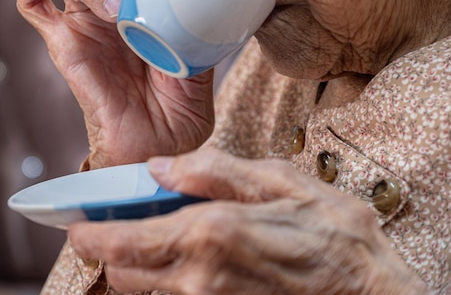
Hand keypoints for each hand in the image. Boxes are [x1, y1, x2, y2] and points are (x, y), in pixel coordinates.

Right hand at [16, 0, 214, 168]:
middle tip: (134, 1)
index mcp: (143, 7)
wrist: (157, 146)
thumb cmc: (182, 108)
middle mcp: (111, 9)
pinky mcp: (62, 43)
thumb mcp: (202, 58)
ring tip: (114, 10)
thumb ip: (200, 24)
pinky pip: (30, 4)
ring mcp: (84, 24)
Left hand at [69, 149, 428, 294]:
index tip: (77, 225)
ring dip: (137, 267)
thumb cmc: (334, 234)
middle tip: (119, 224)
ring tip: (152, 238)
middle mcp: (199, 279)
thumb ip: (212, 171)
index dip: (89, 235)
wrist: (373, 293)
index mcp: (208, 233)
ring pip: (145, 293)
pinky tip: (186, 259)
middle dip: (112, 250)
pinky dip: (165, 282)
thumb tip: (159, 168)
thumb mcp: (278, 182)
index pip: (121, 243)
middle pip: (123, 274)